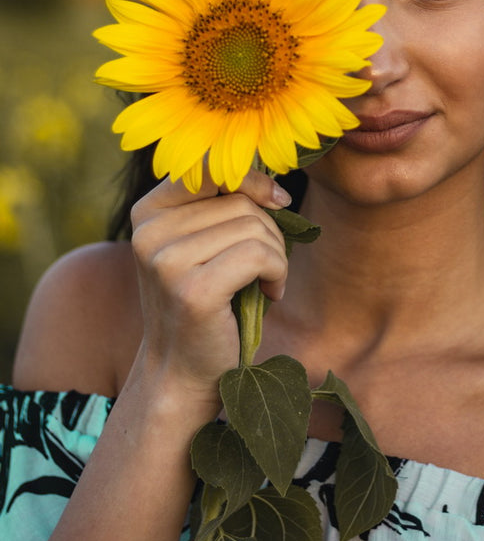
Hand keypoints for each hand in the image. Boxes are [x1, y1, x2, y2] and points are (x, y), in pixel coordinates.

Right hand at [129, 169, 291, 406]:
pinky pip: (260, 255)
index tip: (277, 200)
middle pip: (239, 200)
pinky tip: (270, 294)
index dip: (252, 179)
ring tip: (264, 282)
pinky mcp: (194, 290)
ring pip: (254, 227)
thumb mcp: (203, 243)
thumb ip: (223, 206)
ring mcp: (167, 262)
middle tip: (265, 266)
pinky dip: (278, 272)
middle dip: (269, 230)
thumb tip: (276, 186)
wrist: (183, 373)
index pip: (210, 167)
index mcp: (147, 212)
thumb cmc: (206, 302)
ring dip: (276, 254)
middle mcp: (149, 232)